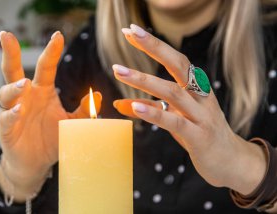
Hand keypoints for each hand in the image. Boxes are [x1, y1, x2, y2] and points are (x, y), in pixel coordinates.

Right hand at [0, 31, 101, 199]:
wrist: (35, 163)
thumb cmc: (51, 139)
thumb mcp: (71, 123)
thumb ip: (83, 111)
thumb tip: (97, 94)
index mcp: (42, 91)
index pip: (45, 67)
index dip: (51, 51)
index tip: (58, 35)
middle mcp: (26, 97)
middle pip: (14, 71)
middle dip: (10, 52)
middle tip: (6, 35)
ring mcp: (14, 111)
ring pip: (8, 93)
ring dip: (14, 87)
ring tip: (24, 84)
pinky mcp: (6, 129)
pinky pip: (7, 118)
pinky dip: (12, 114)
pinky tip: (19, 111)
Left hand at [112, 24, 265, 194]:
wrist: (229, 161)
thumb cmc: (200, 133)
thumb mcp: (174, 117)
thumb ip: (149, 108)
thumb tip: (118, 104)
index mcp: (196, 87)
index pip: (175, 59)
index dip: (154, 44)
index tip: (131, 31)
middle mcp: (201, 96)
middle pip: (178, 65)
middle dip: (154, 46)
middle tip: (130, 32)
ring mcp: (202, 116)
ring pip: (173, 92)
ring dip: (144, 80)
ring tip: (119, 71)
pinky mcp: (199, 136)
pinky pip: (175, 122)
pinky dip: (154, 114)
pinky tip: (135, 107)